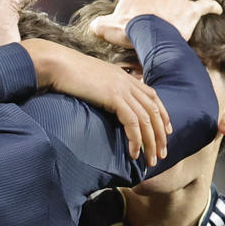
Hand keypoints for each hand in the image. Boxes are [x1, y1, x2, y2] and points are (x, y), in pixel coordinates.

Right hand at [24, 39, 171, 162]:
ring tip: (151, 161)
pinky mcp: (114, 97)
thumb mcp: (93, 80)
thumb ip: (105, 90)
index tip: (167, 131)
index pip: (153, 96)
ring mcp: (122, 89)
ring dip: (151, 143)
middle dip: (160, 135)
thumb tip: (106, 102)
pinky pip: (132, 122)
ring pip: (146, 120)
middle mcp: (128, 82)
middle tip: (162, 154)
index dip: (163, 114)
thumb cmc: (69, 74)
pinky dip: (136, 140)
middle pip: (154, 111)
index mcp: (125, 77)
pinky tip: (134, 153)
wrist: (58, 64)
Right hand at [86, 0, 223, 46]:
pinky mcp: (190, 10)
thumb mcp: (106, 27)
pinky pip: (206, 5)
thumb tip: (93, 27)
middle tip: (155, 12)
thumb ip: (99, 25)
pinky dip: (212, 7)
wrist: (146, 34)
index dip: (135, 2)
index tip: (133, 16)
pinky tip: (218, 10)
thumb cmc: (126, 30)